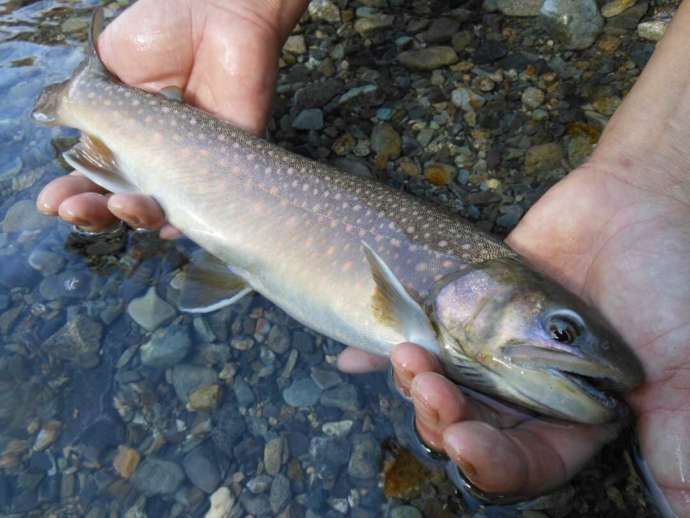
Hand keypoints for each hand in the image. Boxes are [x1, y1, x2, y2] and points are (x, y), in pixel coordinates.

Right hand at [36, 0, 307, 235]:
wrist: (217, 12)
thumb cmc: (164, 30)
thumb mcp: (110, 65)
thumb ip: (88, 102)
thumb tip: (60, 131)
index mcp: (126, 133)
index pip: (96, 173)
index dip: (73, 191)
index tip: (51, 202)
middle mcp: (157, 154)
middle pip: (124, 198)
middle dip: (94, 212)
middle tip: (74, 211)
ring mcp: (192, 160)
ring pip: (163, 207)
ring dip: (135, 216)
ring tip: (117, 207)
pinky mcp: (229, 159)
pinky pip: (210, 201)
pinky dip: (189, 219)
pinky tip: (167, 224)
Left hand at [340, 6, 689, 512]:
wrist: (640, 201)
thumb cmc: (674, 285)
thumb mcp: (687, 374)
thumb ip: (680, 448)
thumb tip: (681, 512)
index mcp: (579, 420)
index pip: (525, 463)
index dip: (492, 464)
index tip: (464, 443)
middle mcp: (533, 393)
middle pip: (472, 430)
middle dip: (443, 421)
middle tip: (428, 389)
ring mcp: (497, 350)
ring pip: (444, 387)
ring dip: (416, 384)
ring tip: (405, 358)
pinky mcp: (472, 311)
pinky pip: (430, 334)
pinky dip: (389, 347)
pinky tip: (358, 357)